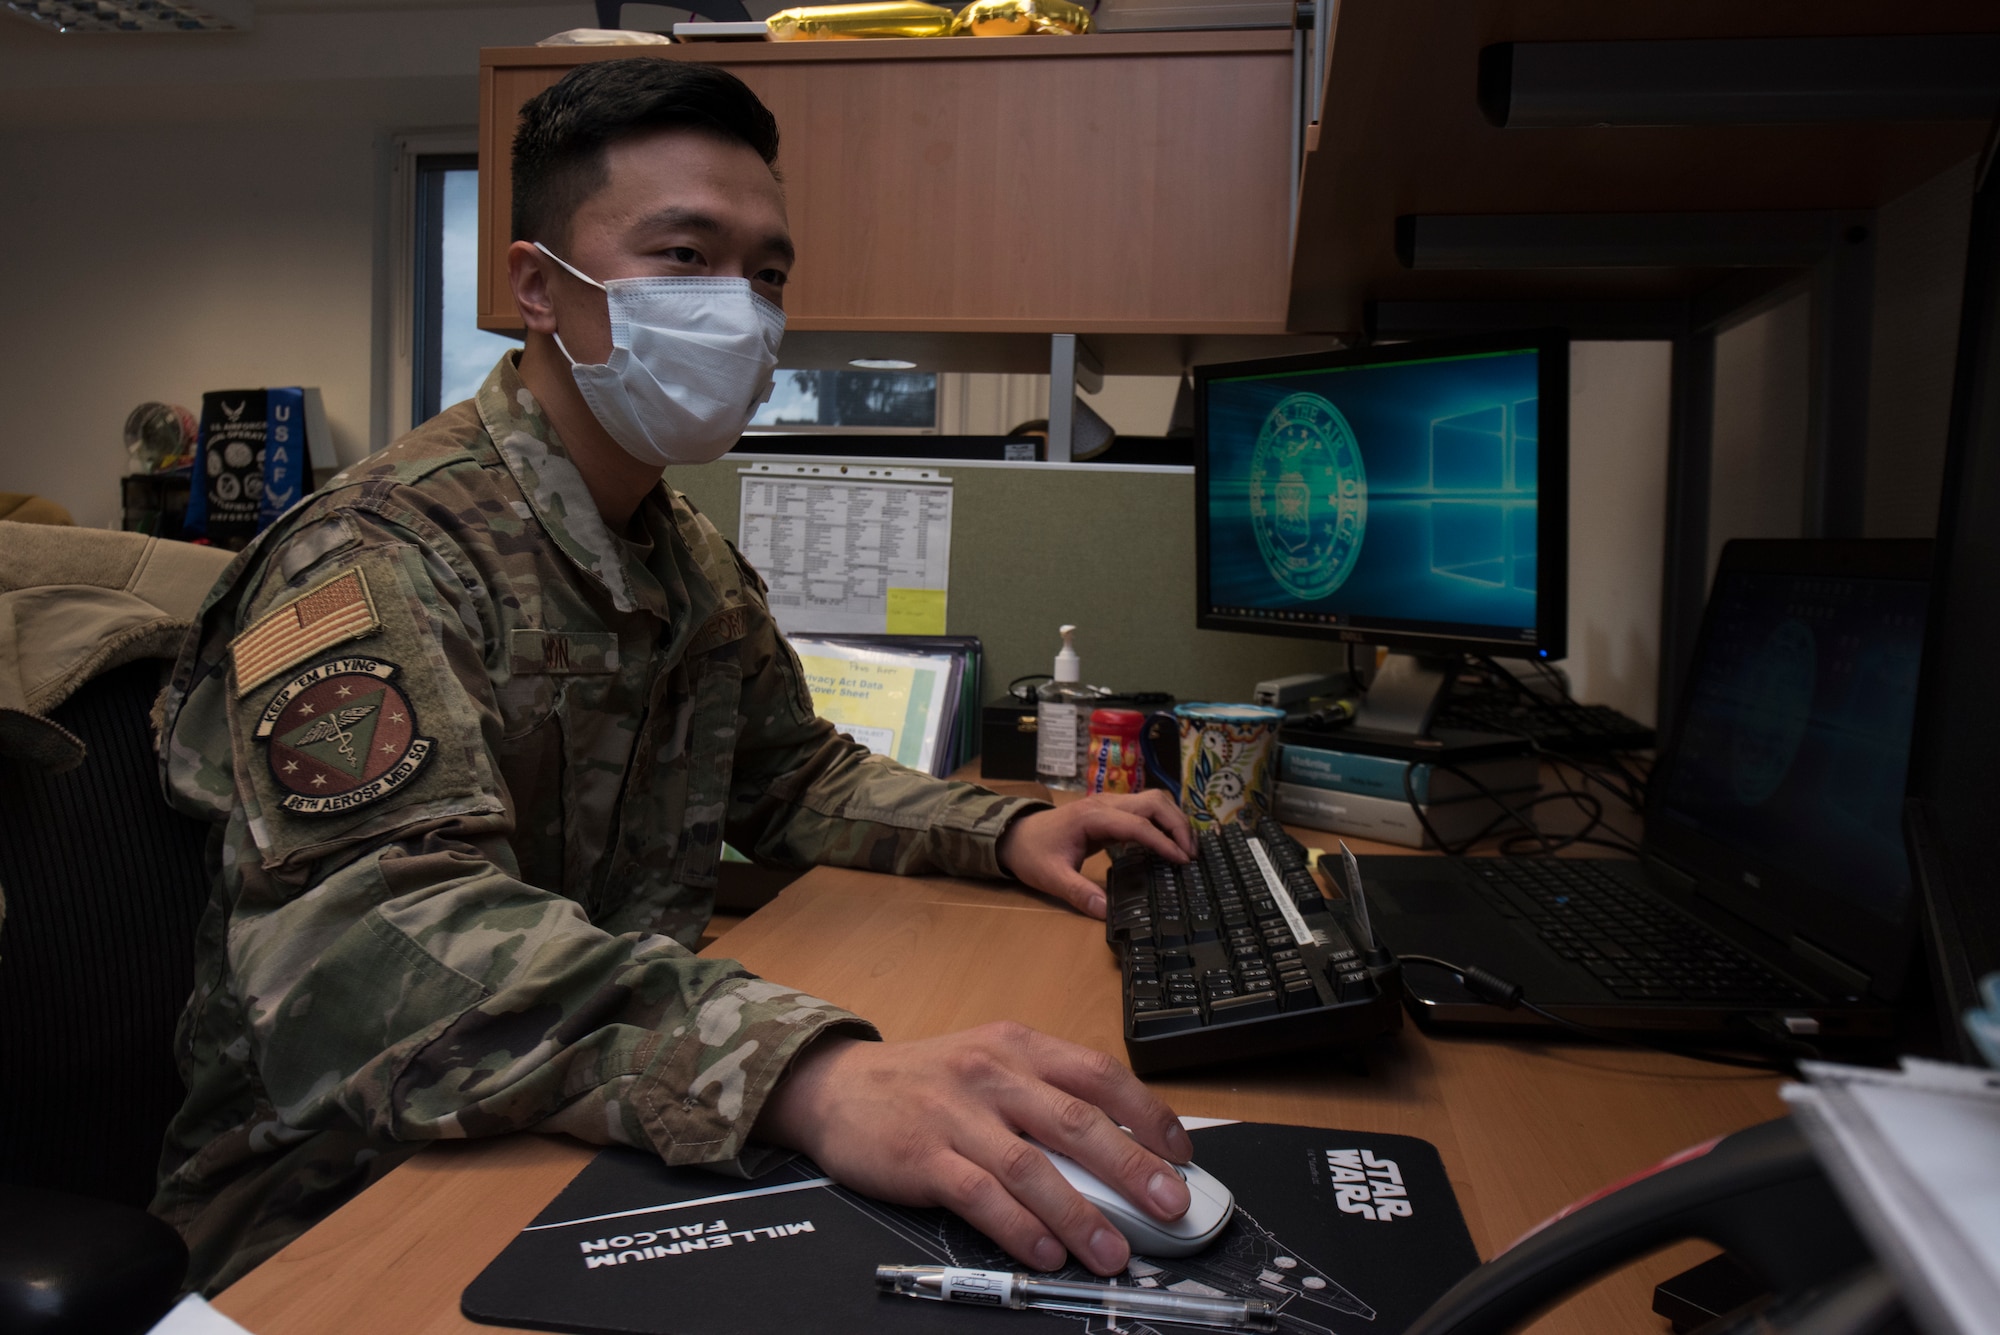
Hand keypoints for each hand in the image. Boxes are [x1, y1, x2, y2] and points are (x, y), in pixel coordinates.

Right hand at [754, 1023, 1194, 1275]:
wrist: (836, 1087)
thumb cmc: (927, 1082)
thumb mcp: (991, 1067)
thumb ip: (1048, 1097)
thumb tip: (1123, 1152)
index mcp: (1017, 1046)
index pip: (1098, 1074)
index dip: (1147, 1114)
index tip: (1180, 1153)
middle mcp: (991, 1074)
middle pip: (1074, 1121)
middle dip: (1131, 1168)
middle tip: (1169, 1205)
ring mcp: (955, 1114)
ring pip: (1031, 1166)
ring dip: (1079, 1214)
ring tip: (1112, 1253)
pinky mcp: (922, 1156)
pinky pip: (979, 1195)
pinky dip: (1018, 1227)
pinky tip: (1044, 1252)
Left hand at [996, 790, 1194, 917]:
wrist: (1014, 835)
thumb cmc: (1032, 854)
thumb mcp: (1051, 878)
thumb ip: (1079, 893)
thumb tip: (1106, 912)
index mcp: (1093, 817)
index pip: (1139, 825)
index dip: (1164, 842)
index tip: (1183, 861)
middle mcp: (1105, 804)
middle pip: (1154, 803)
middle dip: (1178, 825)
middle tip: (1192, 855)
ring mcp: (1109, 804)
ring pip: (1153, 801)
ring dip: (1174, 820)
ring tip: (1187, 849)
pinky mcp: (1111, 811)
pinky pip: (1145, 809)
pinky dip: (1163, 822)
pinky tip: (1170, 843)